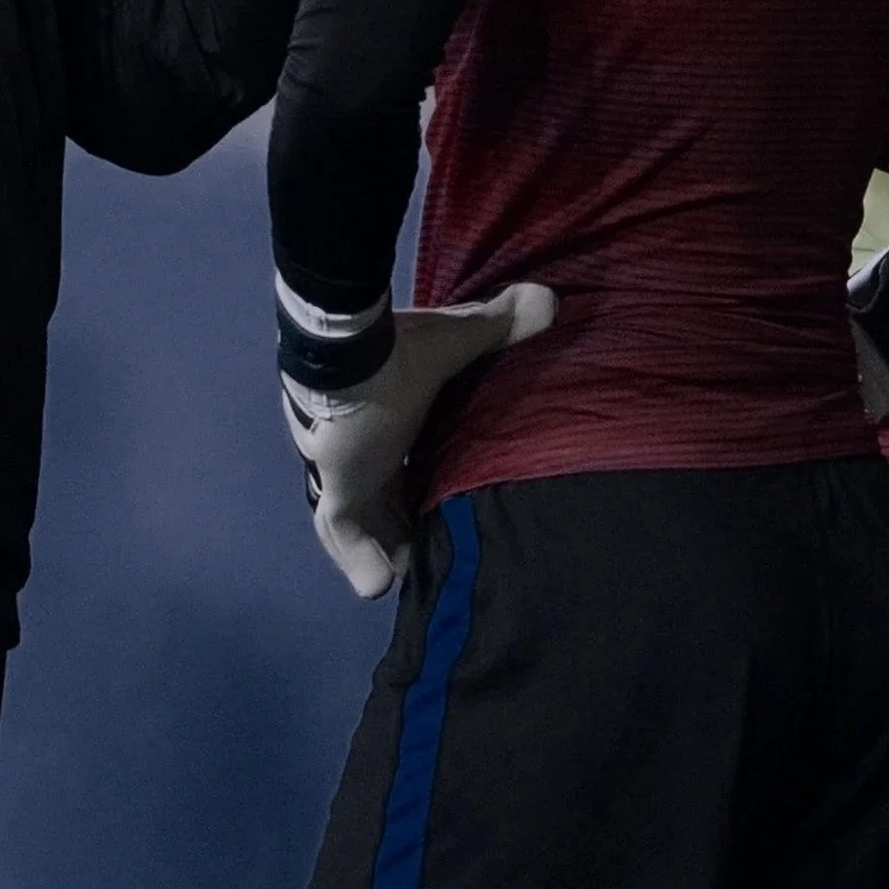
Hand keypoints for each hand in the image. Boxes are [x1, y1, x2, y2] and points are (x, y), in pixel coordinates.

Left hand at [281, 285, 554, 598]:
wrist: (347, 348)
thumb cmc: (397, 345)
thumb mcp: (456, 339)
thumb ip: (499, 325)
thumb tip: (549, 301)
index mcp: (390, 414)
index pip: (405, 453)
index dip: (423, 475)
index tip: (447, 496)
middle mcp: (366, 446)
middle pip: (386, 493)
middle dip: (406, 520)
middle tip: (437, 545)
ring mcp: (347, 470)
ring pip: (364, 520)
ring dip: (386, 544)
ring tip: (413, 572)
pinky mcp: (338, 490)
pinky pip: (344, 534)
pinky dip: (360, 561)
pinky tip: (375, 588)